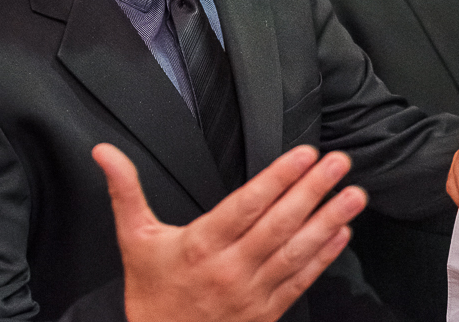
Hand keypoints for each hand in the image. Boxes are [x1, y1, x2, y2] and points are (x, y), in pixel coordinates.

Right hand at [93, 143, 366, 321]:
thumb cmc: (151, 294)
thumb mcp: (134, 240)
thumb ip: (126, 191)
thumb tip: (104, 152)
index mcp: (200, 247)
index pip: (246, 206)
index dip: (277, 178)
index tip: (304, 154)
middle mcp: (230, 269)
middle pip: (279, 224)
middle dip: (313, 190)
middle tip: (339, 162)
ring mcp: (252, 293)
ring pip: (297, 252)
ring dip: (330, 221)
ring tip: (354, 195)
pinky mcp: (267, 313)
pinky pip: (301, 281)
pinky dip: (325, 257)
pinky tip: (343, 233)